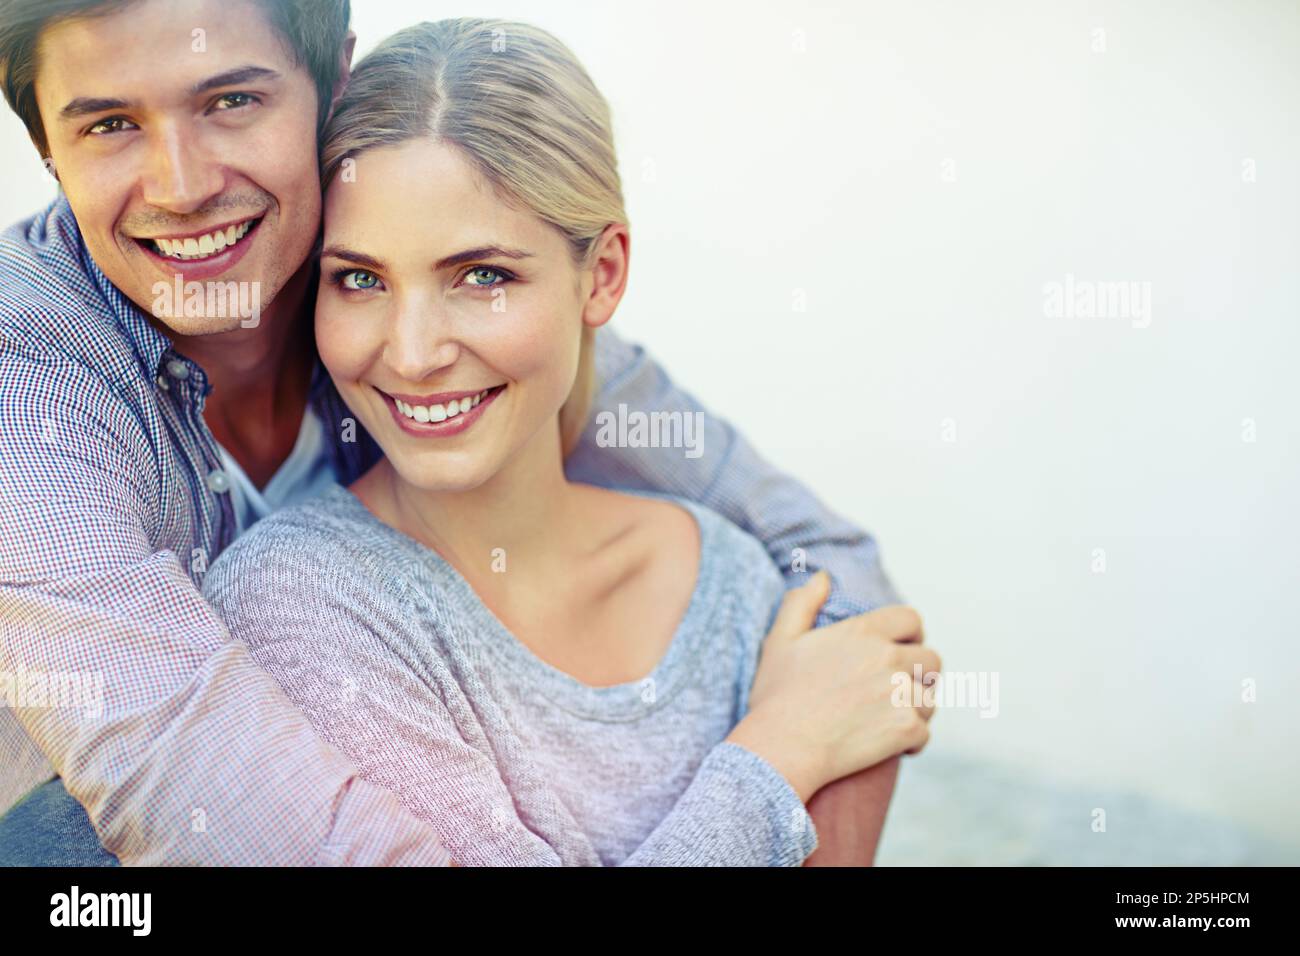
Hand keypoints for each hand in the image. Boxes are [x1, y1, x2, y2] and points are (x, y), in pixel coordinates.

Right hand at [726, 571, 939, 801]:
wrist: (780, 748)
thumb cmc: (776, 697)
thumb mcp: (780, 640)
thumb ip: (802, 603)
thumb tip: (822, 578)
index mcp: (862, 632)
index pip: (911, 620)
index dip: (910, 636)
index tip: (900, 651)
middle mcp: (887, 657)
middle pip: (931, 660)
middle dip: (919, 675)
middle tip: (895, 692)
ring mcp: (900, 693)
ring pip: (929, 700)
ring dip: (914, 711)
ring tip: (886, 721)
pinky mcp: (905, 728)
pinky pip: (923, 734)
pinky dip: (910, 743)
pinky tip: (888, 747)